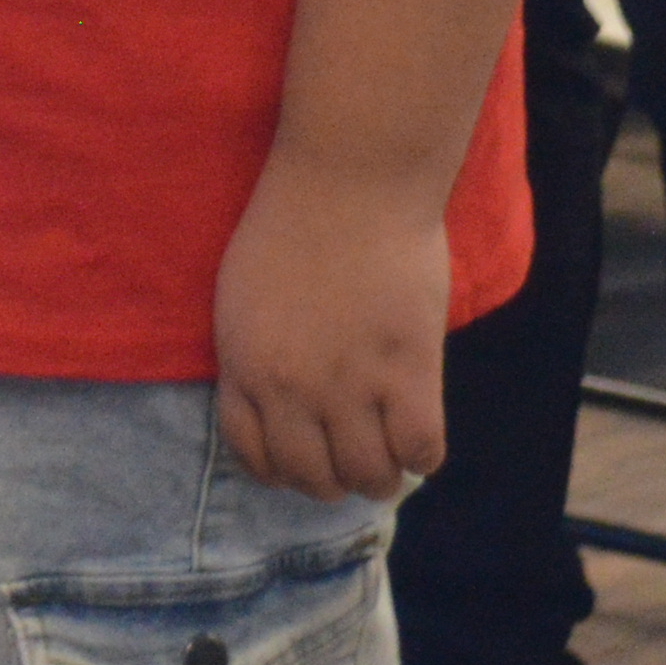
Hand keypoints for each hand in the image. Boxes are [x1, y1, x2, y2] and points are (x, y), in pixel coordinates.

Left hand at [210, 155, 451, 499]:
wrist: (348, 182)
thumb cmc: (294, 222)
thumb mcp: (245, 294)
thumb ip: (257, 349)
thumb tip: (281, 393)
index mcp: (244, 366)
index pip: (254, 454)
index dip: (281, 472)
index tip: (302, 465)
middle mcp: (291, 388)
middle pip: (313, 477)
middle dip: (333, 482)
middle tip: (353, 465)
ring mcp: (350, 386)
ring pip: (367, 475)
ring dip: (379, 477)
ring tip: (388, 460)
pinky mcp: (406, 373)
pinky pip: (419, 451)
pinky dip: (421, 457)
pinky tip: (418, 435)